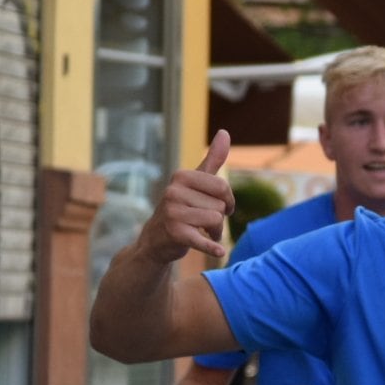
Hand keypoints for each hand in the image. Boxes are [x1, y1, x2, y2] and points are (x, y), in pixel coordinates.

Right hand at [139, 130, 235, 264]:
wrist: (156, 240)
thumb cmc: (182, 208)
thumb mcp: (195, 182)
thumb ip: (212, 160)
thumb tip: (225, 132)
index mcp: (181, 176)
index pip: (223, 188)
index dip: (228, 202)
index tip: (220, 207)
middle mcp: (173, 191)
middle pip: (220, 206)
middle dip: (219, 218)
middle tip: (205, 223)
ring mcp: (172, 212)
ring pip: (216, 222)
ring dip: (214, 233)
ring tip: (200, 232)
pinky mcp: (175, 233)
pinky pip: (203, 240)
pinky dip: (212, 248)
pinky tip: (219, 252)